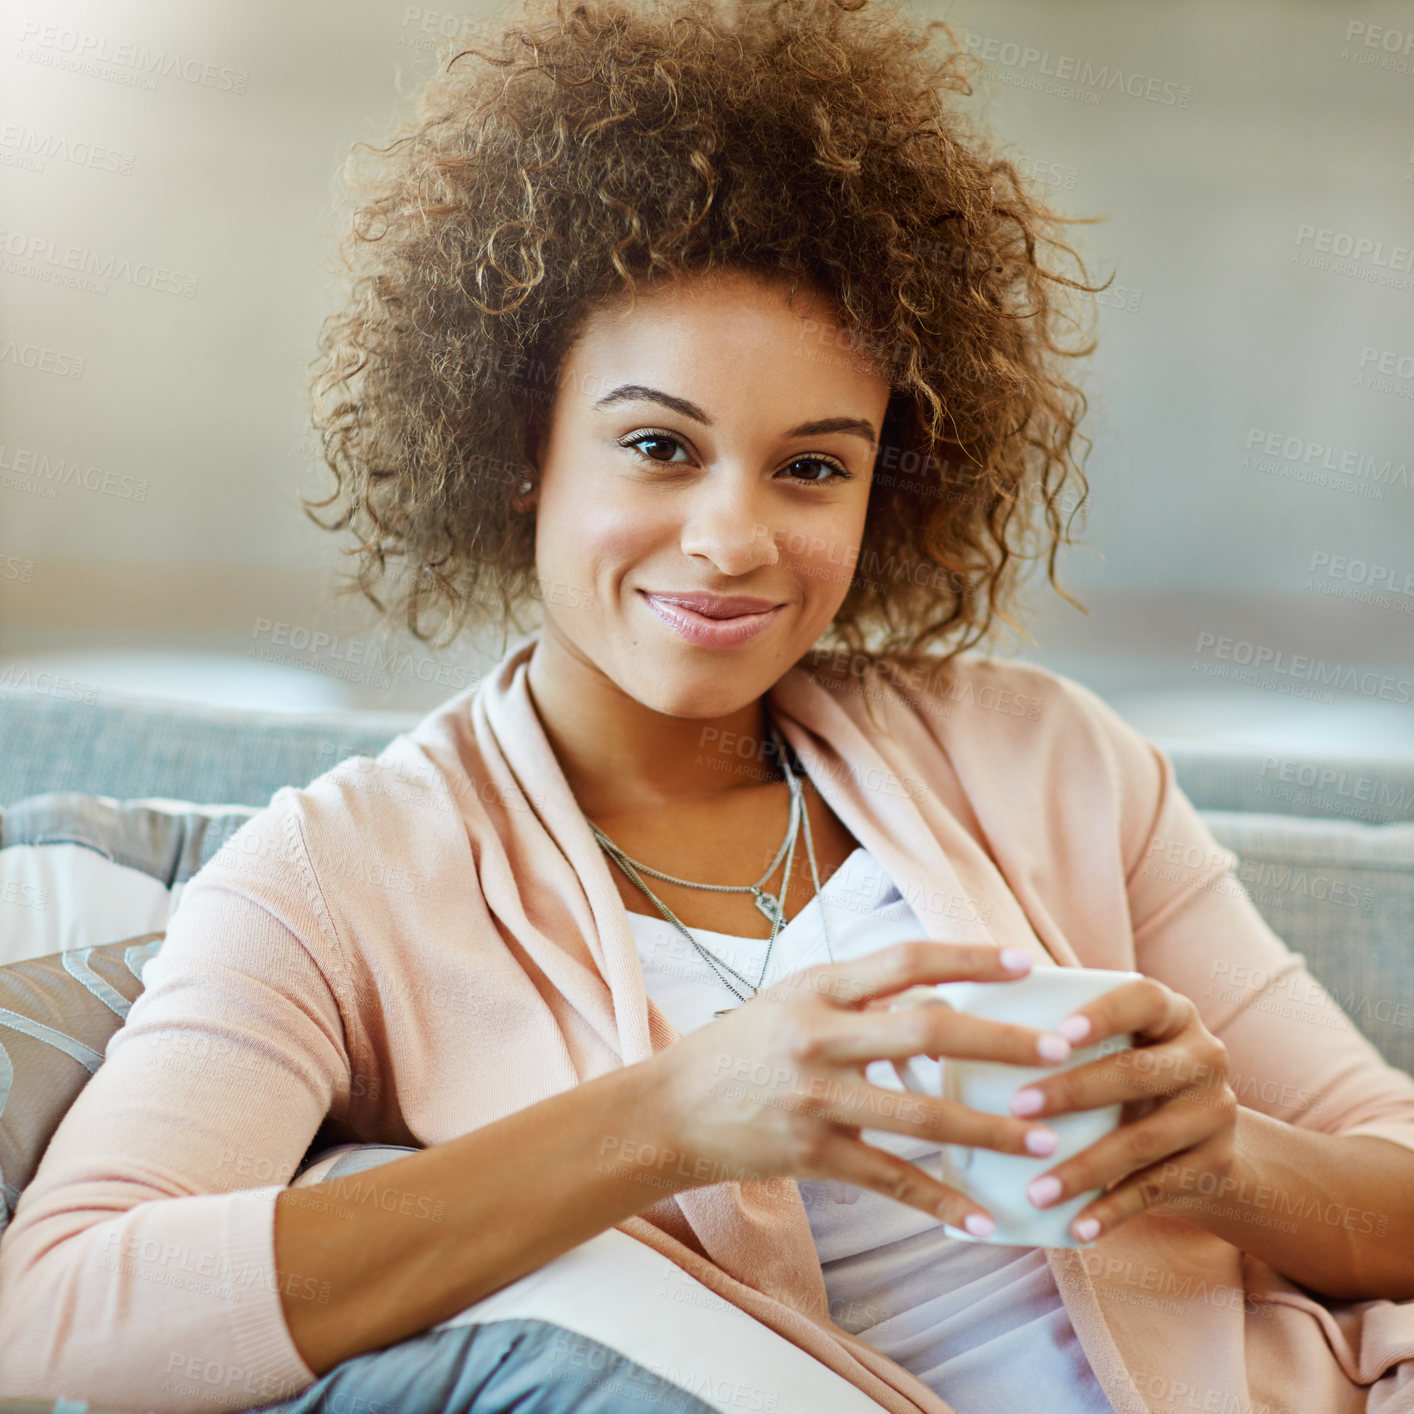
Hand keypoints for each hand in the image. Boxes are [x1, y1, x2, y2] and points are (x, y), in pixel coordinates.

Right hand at [642, 941, 1078, 1238]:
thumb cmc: (740, 1048)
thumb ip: (857, 997)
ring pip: (921, 1113)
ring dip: (989, 1127)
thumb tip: (939, 996)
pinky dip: (938, 1201)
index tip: (1027, 962)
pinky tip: (981, 1218)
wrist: (668, 1111)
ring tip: (1045, 1140)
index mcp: (817, 988)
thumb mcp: (790, 1001)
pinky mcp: (811, 1153)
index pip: (905, 960)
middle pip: (926, 1030)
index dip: (969, 959)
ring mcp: (815, 1097)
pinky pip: (888, 1178)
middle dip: (1002, 1042)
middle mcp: (818, 1036)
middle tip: (1062, 1052)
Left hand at [1004, 976, 1237, 1241]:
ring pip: (1143, 1141)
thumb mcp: (1112, 1044)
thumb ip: (1056, 1033)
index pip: (1142, 999)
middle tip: (1018, 1108)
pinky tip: (1075, 1228)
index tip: (1056, 1035)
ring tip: (1035, 1191)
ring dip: (1085, 1169)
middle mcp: (1203, 1056)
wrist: (1204, 1139)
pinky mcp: (1216, 1164)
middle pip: (1137, 1073)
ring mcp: (1215, 1112)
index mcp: (1172, 1013)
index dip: (1102, 1015)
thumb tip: (947, 1028)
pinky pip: (1157, 1190)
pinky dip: (1112, 1210)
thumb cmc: (1123, 1076)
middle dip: (1074, 1092)